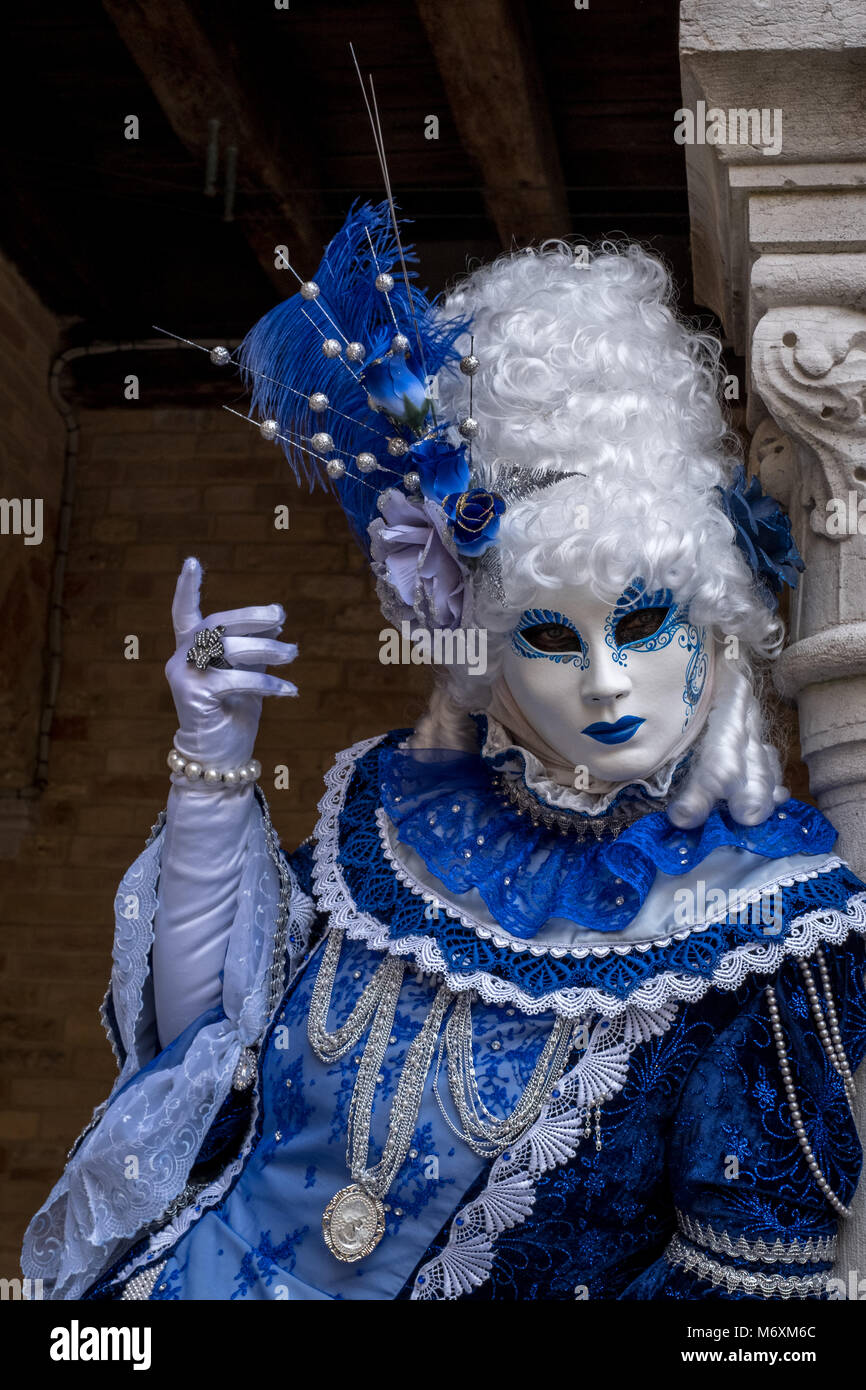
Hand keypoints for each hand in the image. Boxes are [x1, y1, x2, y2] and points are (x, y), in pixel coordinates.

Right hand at [165, 556, 296, 769]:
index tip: (191, 561)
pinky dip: (267, 683)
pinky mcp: (194, 694)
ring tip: (294, 654)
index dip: (187, 587)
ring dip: (267, 649)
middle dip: (252, 616)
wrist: (221, 756)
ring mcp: (184, 675)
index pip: (184, 613)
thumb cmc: (234, 713)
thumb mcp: (248, 674)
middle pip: (217, 624)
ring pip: (229, 649)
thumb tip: (277, 621)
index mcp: (191, 649)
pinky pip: (236, 679)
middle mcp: (181, 658)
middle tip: (281, 616)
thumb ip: (255, 648)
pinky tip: (289, 690)